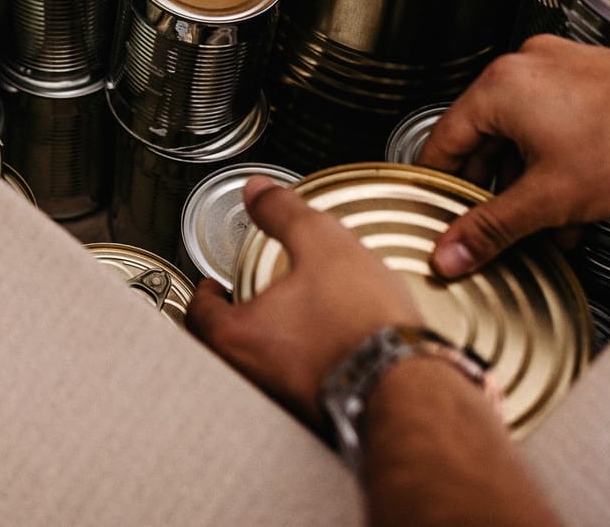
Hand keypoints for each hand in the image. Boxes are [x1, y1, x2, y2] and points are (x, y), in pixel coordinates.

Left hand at [185, 175, 421, 418]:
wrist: (411, 386)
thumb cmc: (363, 325)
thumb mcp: (321, 243)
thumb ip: (283, 212)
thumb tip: (258, 191)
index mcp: (238, 337)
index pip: (199, 314)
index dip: (205, 294)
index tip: (213, 285)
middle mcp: (252, 378)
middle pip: (224, 346)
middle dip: (235, 321)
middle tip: (248, 300)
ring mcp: (285, 403)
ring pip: (261, 370)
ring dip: (270, 346)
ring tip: (291, 322)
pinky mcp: (319, 417)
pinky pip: (298, 388)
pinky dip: (303, 368)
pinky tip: (329, 352)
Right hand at [418, 36, 609, 277]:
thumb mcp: (550, 200)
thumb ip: (492, 229)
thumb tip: (453, 250)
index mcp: (500, 86)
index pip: (443, 141)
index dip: (440, 187)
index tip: (439, 213)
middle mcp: (526, 67)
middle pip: (485, 138)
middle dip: (494, 191)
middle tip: (493, 228)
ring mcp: (561, 69)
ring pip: (523, 134)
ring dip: (528, 181)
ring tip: (544, 224)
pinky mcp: (590, 79)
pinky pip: (554, 122)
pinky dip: (555, 161)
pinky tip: (574, 201)